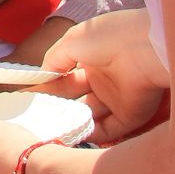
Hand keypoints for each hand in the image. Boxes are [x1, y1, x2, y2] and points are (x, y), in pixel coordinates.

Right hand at [40, 10, 168, 142]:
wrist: (145, 47)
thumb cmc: (107, 38)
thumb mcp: (71, 41)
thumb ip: (53, 60)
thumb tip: (41, 79)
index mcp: (91, 60)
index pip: (66, 80)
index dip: (49, 89)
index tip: (30, 101)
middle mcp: (104, 81)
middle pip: (76, 101)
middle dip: (58, 109)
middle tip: (38, 119)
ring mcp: (117, 99)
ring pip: (90, 117)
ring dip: (72, 123)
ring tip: (51, 130)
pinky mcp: (130, 116)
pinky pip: (107, 130)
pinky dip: (91, 135)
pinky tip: (72, 135)